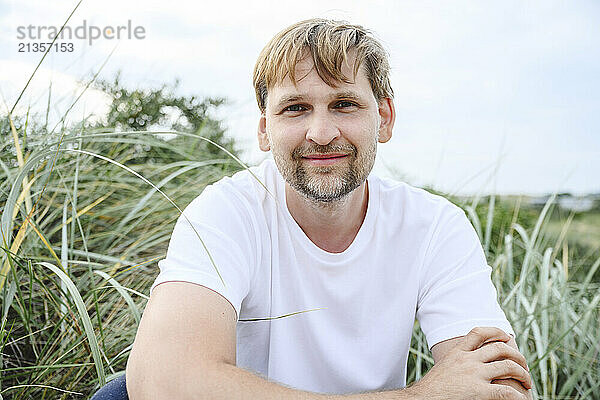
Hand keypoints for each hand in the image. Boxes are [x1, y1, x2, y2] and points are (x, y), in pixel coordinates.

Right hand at [408, 327, 531, 399]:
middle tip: (523, 366)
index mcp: (456, 353)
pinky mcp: (479, 392)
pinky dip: (518, 396)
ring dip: (523, 374)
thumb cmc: (431, 391)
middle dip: (516, 356)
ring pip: (508, 366)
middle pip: (499, 348)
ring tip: (528, 383)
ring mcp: (474, 374)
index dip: (495, 331)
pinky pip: (507, 391)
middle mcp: (467, 360)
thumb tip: (466, 372)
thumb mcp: (442, 370)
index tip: (505, 336)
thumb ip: (456, 365)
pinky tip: (521, 399)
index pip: (477, 333)